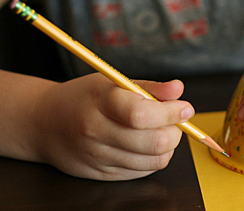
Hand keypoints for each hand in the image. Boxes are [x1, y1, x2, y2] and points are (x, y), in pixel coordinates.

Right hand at [33, 73, 193, 179]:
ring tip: (160, 130)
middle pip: (154, 141)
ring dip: (168, 146)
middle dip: (176, 131)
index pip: (142, 114)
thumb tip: (178, 89)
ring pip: (154, 160)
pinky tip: (146, 144)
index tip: (185, 107)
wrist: (44, 123)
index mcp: (100, 103)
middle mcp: (97, 132)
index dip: (172, 112)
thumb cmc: (84, 98)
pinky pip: (143, 171)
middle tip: (175, 119)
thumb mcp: (113, 82)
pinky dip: (154, 158)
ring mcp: (98, 157)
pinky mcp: (102, 174)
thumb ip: (150, 87)